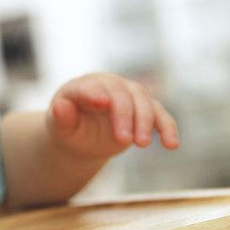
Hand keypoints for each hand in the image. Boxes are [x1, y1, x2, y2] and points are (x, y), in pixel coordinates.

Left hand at [45, 72, 179, 159]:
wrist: (83, 137)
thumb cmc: (69, 129)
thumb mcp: (60, 128)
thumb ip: (60, 117)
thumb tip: (58, 106)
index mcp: (83, 86)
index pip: (90, 87)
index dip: (95, 93)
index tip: (102, 103)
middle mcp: (109, 85)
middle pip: (121, 95)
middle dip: (124, 116)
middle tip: (124, 139)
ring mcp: (129, 94)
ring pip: (143, 102)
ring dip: (145, 122)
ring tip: (141, 144)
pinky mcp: (145, 108)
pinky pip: (160, 116)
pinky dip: (167, 128)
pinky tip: (171, 145)